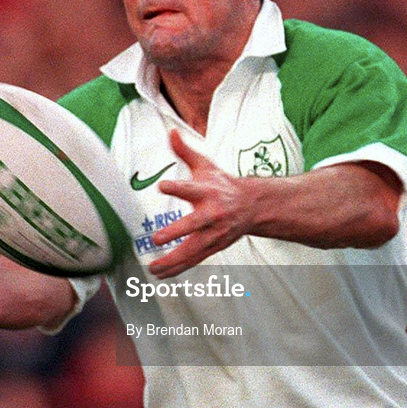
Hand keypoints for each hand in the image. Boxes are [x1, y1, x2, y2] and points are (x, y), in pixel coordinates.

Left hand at [149, 130, 254, 277]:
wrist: (253, 206)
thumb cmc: (223, 185)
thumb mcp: (205, 165)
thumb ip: (185, 152)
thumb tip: (170, 132)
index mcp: (208, 192)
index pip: (191, 188)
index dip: (177, 187)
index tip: (162, 186)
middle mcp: (211, 214)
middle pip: (193, 225)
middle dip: (175, 232)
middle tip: (156, 238)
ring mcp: (213, 233)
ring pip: (193, 250)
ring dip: (172, 260)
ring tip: (153, 267)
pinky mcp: (214, 247)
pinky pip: (193, 261)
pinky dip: (177, 269)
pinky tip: (160, 275)